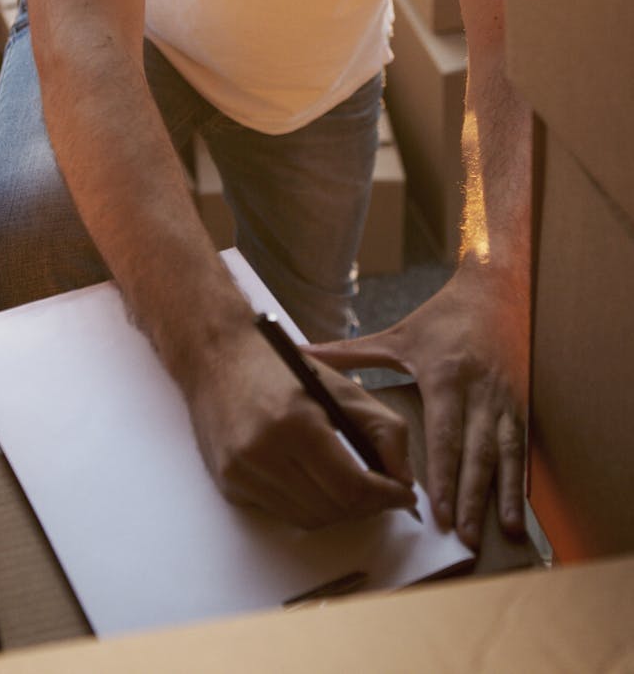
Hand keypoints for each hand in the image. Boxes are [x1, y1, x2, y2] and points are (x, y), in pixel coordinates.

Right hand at [186, 324, 417, 528]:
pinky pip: (280, 512)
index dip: (385, 497)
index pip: (351, 487)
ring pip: (306, 519)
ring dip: (337, 510)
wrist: (218, 355)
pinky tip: (311, 480)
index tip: (404, 496)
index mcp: (296, 422)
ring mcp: (241, 472)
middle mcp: (263, 452)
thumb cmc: (282, 368)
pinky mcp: (228, 484)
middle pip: (331, 509)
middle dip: (366, 506)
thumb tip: (403, 481)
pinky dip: (305, 504)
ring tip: (351, 487)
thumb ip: (385, 430)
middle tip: (383, 492)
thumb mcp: (342, 386)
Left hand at [306, 266, 527, 548]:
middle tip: (463, 534)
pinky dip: (521, 479)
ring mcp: (504, 399)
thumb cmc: (441, 317)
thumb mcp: (397, 335)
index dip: (444, 473)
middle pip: (477, 451)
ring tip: (503, 530)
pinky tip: (518, 509)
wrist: (494, 291)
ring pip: (505, 453)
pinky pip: (522, 447)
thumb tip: (304, 356)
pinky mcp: (521, 404)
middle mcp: (479, 392)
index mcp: (446, 376)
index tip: (437, 508)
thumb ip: (351, 353)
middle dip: (472, 495)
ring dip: (503, 494)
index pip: (445, 433)